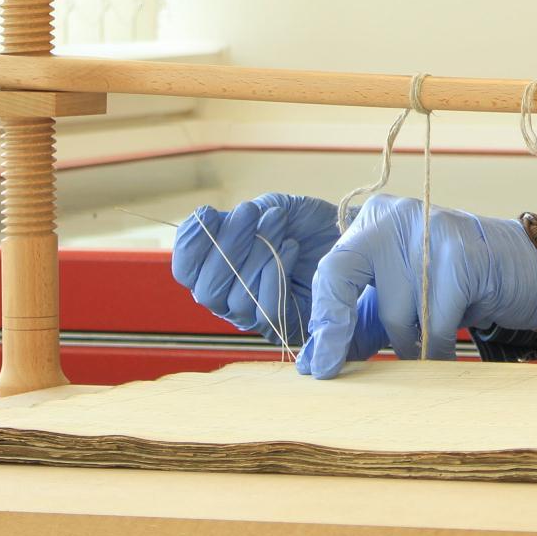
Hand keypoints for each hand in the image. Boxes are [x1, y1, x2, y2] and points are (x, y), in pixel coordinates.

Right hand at [172, 192, 339, 345]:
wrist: (350, 234)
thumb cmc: (307, 224)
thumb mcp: (269, 210)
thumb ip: (237, 218)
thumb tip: (206, 219)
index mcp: (218, 271)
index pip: (186, 271)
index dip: (190, 244)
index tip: (208, 212)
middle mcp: (231, 299)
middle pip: (206, 289)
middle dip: (226, 246)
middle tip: (249, 211)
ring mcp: (257, 315)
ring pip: (236, 299)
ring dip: (257, 254)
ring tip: (277, 222)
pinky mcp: (286, 326)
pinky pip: (267, 308)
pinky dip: (275, 272)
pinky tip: (291, 247)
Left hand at [297, 195, 536, 377]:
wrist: (519, 266)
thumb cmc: (452, 283)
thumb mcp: (399, 295)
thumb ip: (361, 320)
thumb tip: (317, 361)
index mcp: (372, 220)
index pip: (331, 268)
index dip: (323, 319)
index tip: (319, 363)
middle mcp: (395, 216)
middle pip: (346, 277)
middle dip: (339, 328)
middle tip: (335, 368)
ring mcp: (429, 231)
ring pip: (396, 310)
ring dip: (409, 340)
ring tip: (429, 333)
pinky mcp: (461, 256)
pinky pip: (434, 323)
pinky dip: (438, 347)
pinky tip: (445, 348)